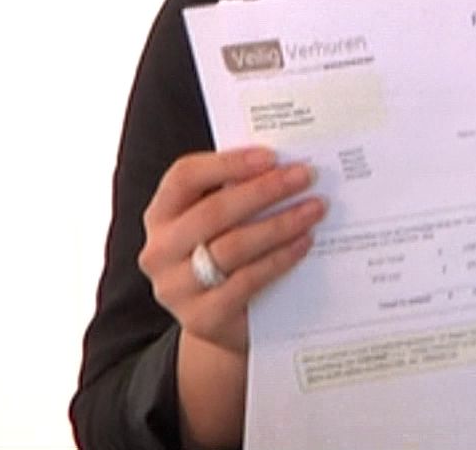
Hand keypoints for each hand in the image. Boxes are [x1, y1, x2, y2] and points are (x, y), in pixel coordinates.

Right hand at [138, 147, 325, 351]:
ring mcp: (176, 288)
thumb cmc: (225, 253)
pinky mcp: (202, 317)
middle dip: (265, 190)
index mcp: (160, 215)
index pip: (184, 177)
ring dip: (280, 224)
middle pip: (214, 211)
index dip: (228, 163)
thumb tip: (285, 164)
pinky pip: (247, 281)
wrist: (223, 320)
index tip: (272, 156)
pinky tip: (304, 243)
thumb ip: (237, 192)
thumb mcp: (221, 222)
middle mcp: (160, 250)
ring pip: (232, 247)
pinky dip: (280, 259)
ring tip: (315, 209)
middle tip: (306, 176)